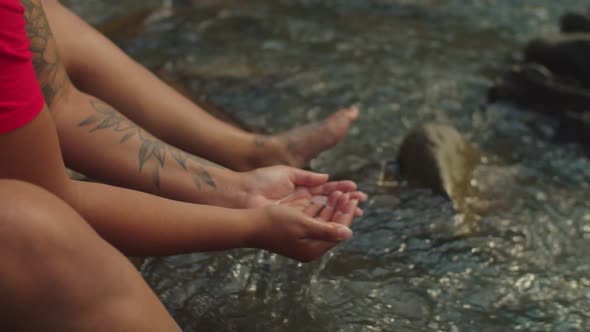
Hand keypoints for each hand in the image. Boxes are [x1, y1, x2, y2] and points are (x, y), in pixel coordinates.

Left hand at [239, 165, 366, 215]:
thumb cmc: (261, 181)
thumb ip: (307, 177)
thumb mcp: (287, 173)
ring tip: (356, 204)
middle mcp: (301, 204)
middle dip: (346, 201)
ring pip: (325, 213)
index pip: (326, 190)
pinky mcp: (295, 224)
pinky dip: (329, 218)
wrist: (243, 194)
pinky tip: (342, 214)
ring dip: (341, 209)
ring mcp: (298, 215)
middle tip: (362, 198)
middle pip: (329, 203)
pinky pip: (316, 221)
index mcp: (300, 191)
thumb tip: (326, 178)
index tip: (356, 188)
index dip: (341, 189)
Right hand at [251, 199, 358, 261]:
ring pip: (324, 221)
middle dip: (341, 209)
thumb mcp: (303, 224)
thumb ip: (327, 230)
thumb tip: (349, 233)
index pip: (338, 232)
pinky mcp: (296, 231)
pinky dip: (321, 208)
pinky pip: (314, 219)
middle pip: (333, 226)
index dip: (347, 215)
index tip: (353, 200)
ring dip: (332, 207)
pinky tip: (326, 197)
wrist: (248, 224)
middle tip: (349, 194)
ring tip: (339, 192)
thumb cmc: (274, 223)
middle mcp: (309, 247)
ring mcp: (302, 239)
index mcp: (313, 250)